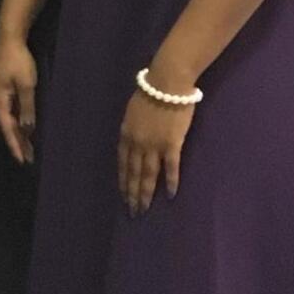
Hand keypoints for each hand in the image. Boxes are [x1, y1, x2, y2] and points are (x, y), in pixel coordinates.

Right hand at [0, 33, 38, 165]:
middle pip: (7, 126)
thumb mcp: (27, 85)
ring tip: (29, 148)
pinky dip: (17, 121)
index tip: (21, 160)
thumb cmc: (19, 61)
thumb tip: (27, 129)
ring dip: (19, 133)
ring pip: (8, 119)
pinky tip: (25, 128)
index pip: (7, 129)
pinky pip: (10, 111)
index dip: (15, 145)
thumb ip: (27, 108)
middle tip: (29, 159)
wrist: (10, 39)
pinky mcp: (2, 90)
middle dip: (18, 142)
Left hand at [119, 85, 195, 214]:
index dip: (123, 181)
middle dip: (132, 193)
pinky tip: (169, 195)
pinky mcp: (172, 144)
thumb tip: (132, 143)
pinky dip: (169, 182)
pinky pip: (170, 167)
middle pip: (133, 172)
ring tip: (144, 208)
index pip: (122, 163)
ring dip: (146, 193)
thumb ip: (131, 129)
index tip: (123, 195)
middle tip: (132, 211)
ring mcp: (154, 145)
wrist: (167, 83)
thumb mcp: (132, 112)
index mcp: (126, 134)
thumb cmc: (151, 92)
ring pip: (148, 174)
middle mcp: (137, 143)